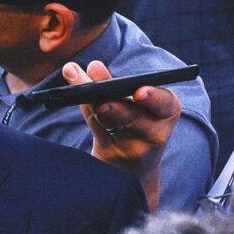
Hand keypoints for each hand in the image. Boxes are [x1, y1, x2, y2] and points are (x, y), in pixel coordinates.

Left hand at [64, 60, 180, 211]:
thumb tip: (87, 66)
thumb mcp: (130, 105)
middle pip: (133, 117)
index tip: (139, 92)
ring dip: (94, 109)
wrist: (130, 167)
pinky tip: (68, 99)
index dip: (154, 98)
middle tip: (100, 102)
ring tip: (80, 94)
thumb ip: (107, 85)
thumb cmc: (133, 127)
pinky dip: (85, 115)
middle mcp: (153, 133)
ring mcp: (131, 149)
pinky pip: (94, 133)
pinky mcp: (110, 157)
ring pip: (110, 125)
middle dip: (116, 106)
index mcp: (165, 113)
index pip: (165, 104)